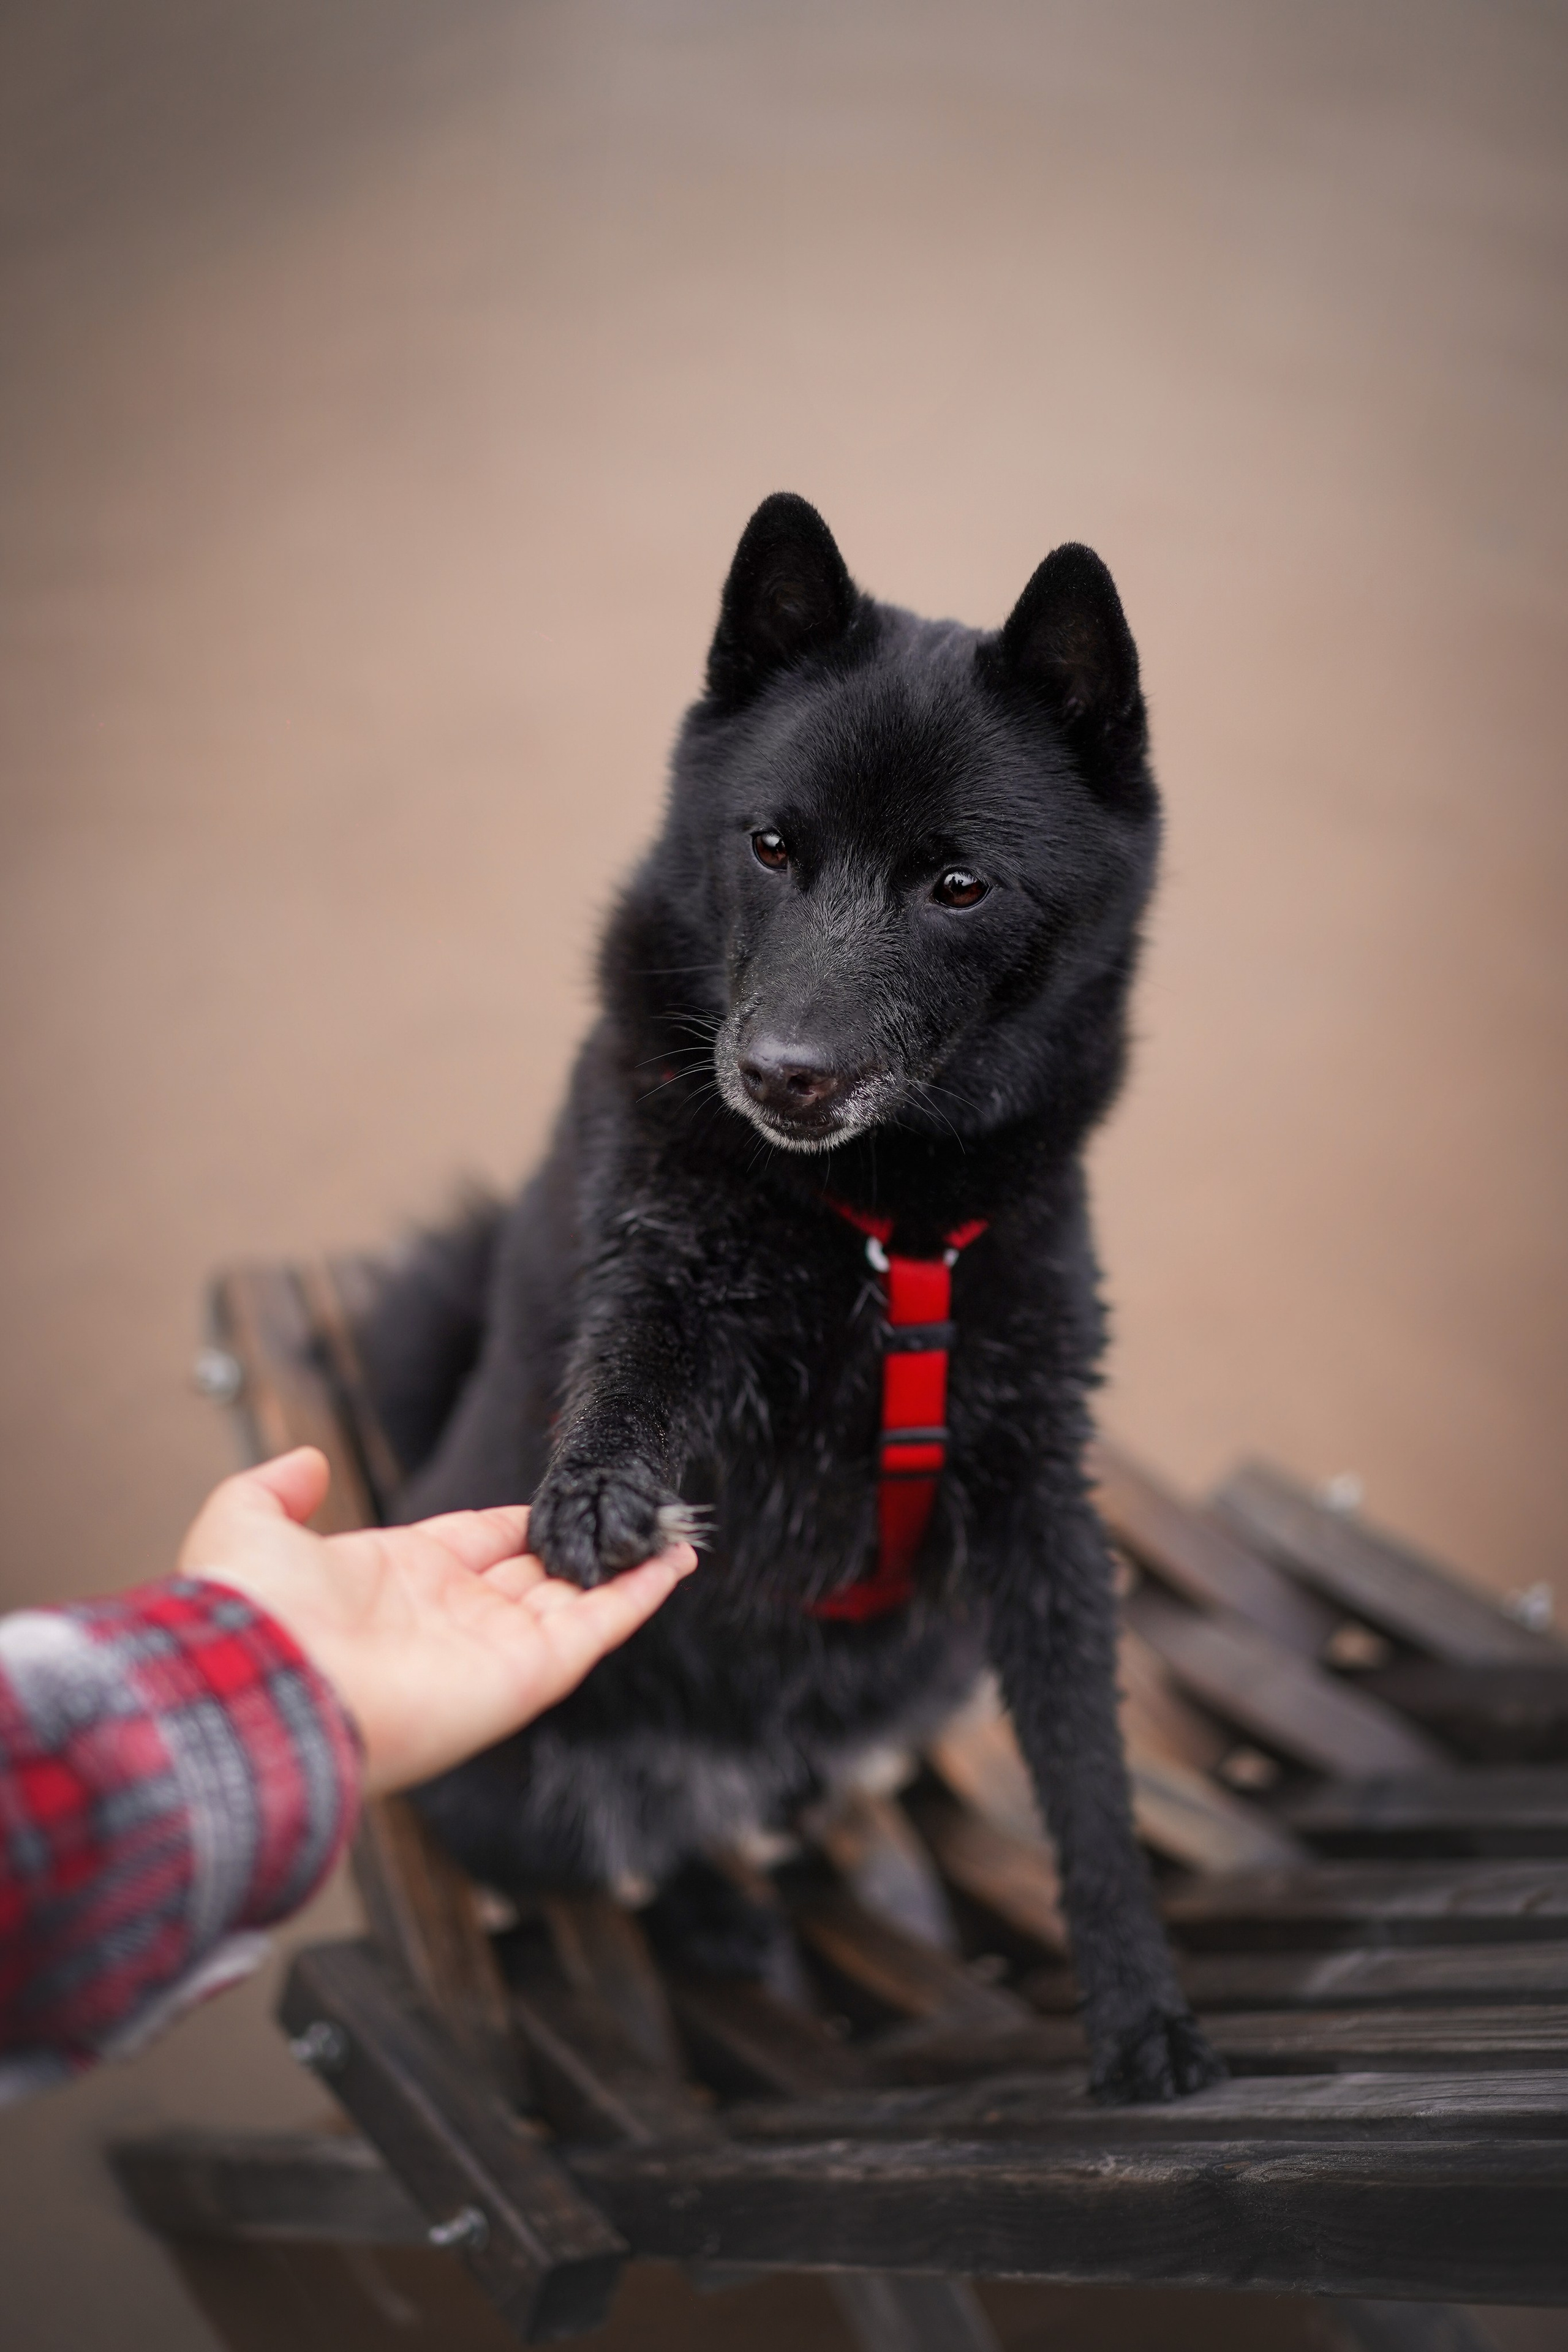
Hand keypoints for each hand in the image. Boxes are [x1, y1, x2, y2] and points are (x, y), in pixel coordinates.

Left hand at [178, 1448, 695, 1796]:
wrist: (261, 1686)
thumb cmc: (248, 1615)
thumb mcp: (245, 1522)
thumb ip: (277, 1489)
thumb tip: (308, 1462)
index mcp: (399, 1580)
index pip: (481, 1541)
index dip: (522, 1519)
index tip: (563, 1496)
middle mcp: (452, 1618)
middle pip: (538, 1572)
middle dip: (585, 1543)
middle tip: (635, 1512)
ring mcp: (493, 1648)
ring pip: (578, 1599)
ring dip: (627, 1565)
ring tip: (675, 1531)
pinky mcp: (526, 1674)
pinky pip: (597, 1627)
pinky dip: (641, 1596)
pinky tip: (676, 1562)